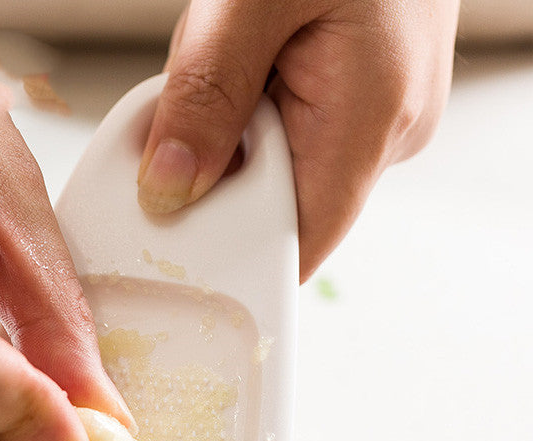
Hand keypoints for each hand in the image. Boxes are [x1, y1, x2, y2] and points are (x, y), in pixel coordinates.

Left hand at [138, 0, 460, 280]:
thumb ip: (207, 96)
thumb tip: (169, 189)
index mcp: (371, 119)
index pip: (300, 244)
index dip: (237, 258)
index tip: (178, 246)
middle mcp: (386, 134)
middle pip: (281, 209)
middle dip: (219, 179)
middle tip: (185, 118)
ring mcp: (378, 119)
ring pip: (282, 170)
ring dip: (234, 139)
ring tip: (228, 68)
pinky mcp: (362, 102)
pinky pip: (293, 136)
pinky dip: (253, 116)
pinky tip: (246, 70)